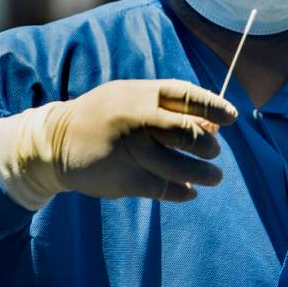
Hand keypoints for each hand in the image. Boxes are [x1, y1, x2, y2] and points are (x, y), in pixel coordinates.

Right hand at [0, 79, 237, 208]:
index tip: (231, 117)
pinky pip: (165, 188)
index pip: (187, 96)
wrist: (56, 142)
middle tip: (214, 151)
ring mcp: (131, 151)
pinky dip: (183, 191)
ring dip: (205, 174)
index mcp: (141, 94)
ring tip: (213, 178)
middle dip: (209, 145)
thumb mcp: (129, 98)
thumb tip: (211, 122)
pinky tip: (189, 192)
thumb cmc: (104, 116)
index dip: (214, 106)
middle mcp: (137, 120)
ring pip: (182, 166)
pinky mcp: (125, 178)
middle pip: (189, 132)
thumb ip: (165, 106)